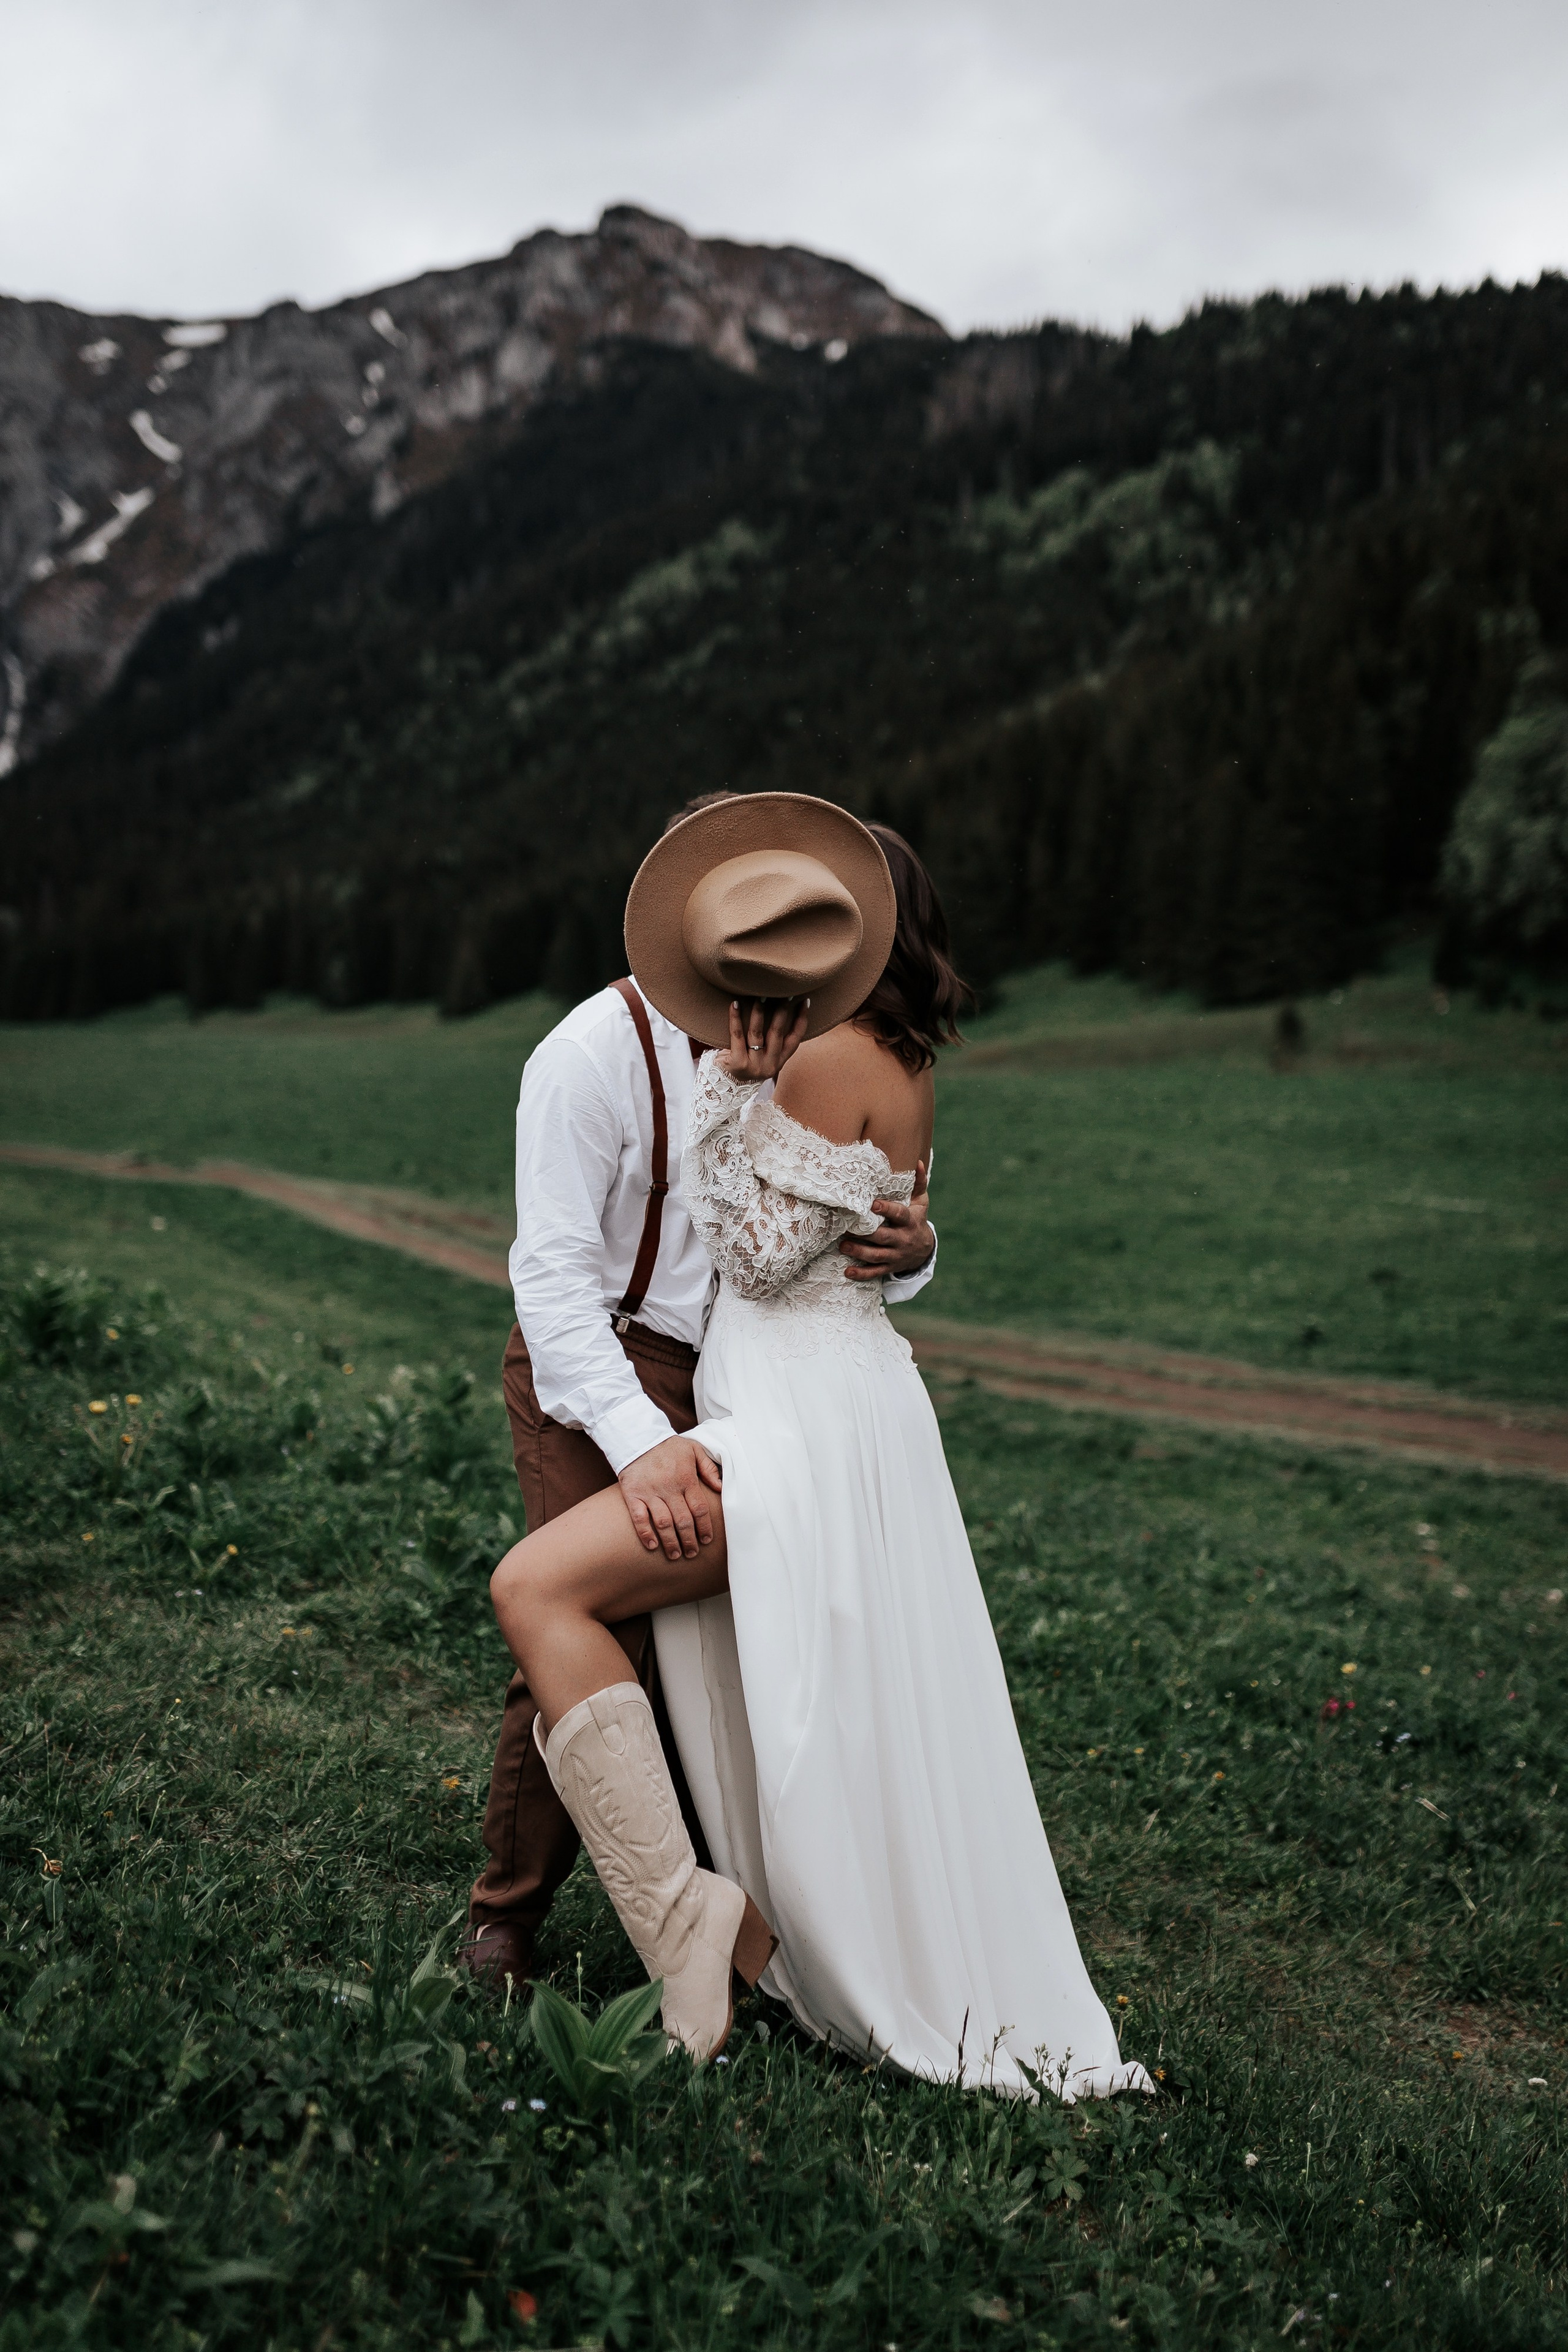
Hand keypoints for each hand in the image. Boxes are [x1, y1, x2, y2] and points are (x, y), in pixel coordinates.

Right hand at [618, 1435, 723, 1558]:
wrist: (638, 1437)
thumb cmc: (668, 1447)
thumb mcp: (694, 1450)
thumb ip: (709, 1468)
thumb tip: (721, 1487)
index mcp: (686, 1479)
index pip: (699, 1509)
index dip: (705, 1527)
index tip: (707, 1540)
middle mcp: (669, 1488)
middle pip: (683, 1521)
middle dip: (689, 1540)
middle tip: (693, 1553)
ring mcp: (649, 1492)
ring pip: (663, 1523)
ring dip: (670, 1542)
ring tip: (675, 1555)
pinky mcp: (633, 1494)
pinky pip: (639, 1517)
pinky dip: (645, 1533)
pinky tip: (652, 1546)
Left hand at [715, 995, 808, 1081]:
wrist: (723, 1086)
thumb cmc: (743, 1062)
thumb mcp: (762, 1055)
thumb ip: (770, 1040)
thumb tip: (776, 1005)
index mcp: (779, 1061)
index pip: (796, 1038)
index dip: (802, 1019)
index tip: (805, 1001)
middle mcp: (770, 1065)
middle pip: (777, 1033)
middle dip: (781, 1011)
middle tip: (783, 993)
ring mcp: (754, 1066)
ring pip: (757, 1033)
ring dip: (759, 1012)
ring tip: (760, 997)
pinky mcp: (738, 1063)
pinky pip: (737, 1035)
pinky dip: (735, 1018)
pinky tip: (735, 1004)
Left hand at [840, 1160, 934, 1282]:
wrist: (925, 1250)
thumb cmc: (917, 1219)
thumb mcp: (921, 1202)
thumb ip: (918, 1183)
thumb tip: (916, 1161)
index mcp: (910, 1221)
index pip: (899, 1215)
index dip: (887, 1210)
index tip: (873, 1204)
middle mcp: (903, 1239)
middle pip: (884, 1237)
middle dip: (865, 1234)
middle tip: (846, 1228)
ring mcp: (896, 1255)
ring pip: (877, 1256)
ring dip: (859, 1252)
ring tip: (843, 1246)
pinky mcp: (890, 1266)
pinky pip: (875, 1272)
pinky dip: (862, 1274)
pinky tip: (848, 1272)